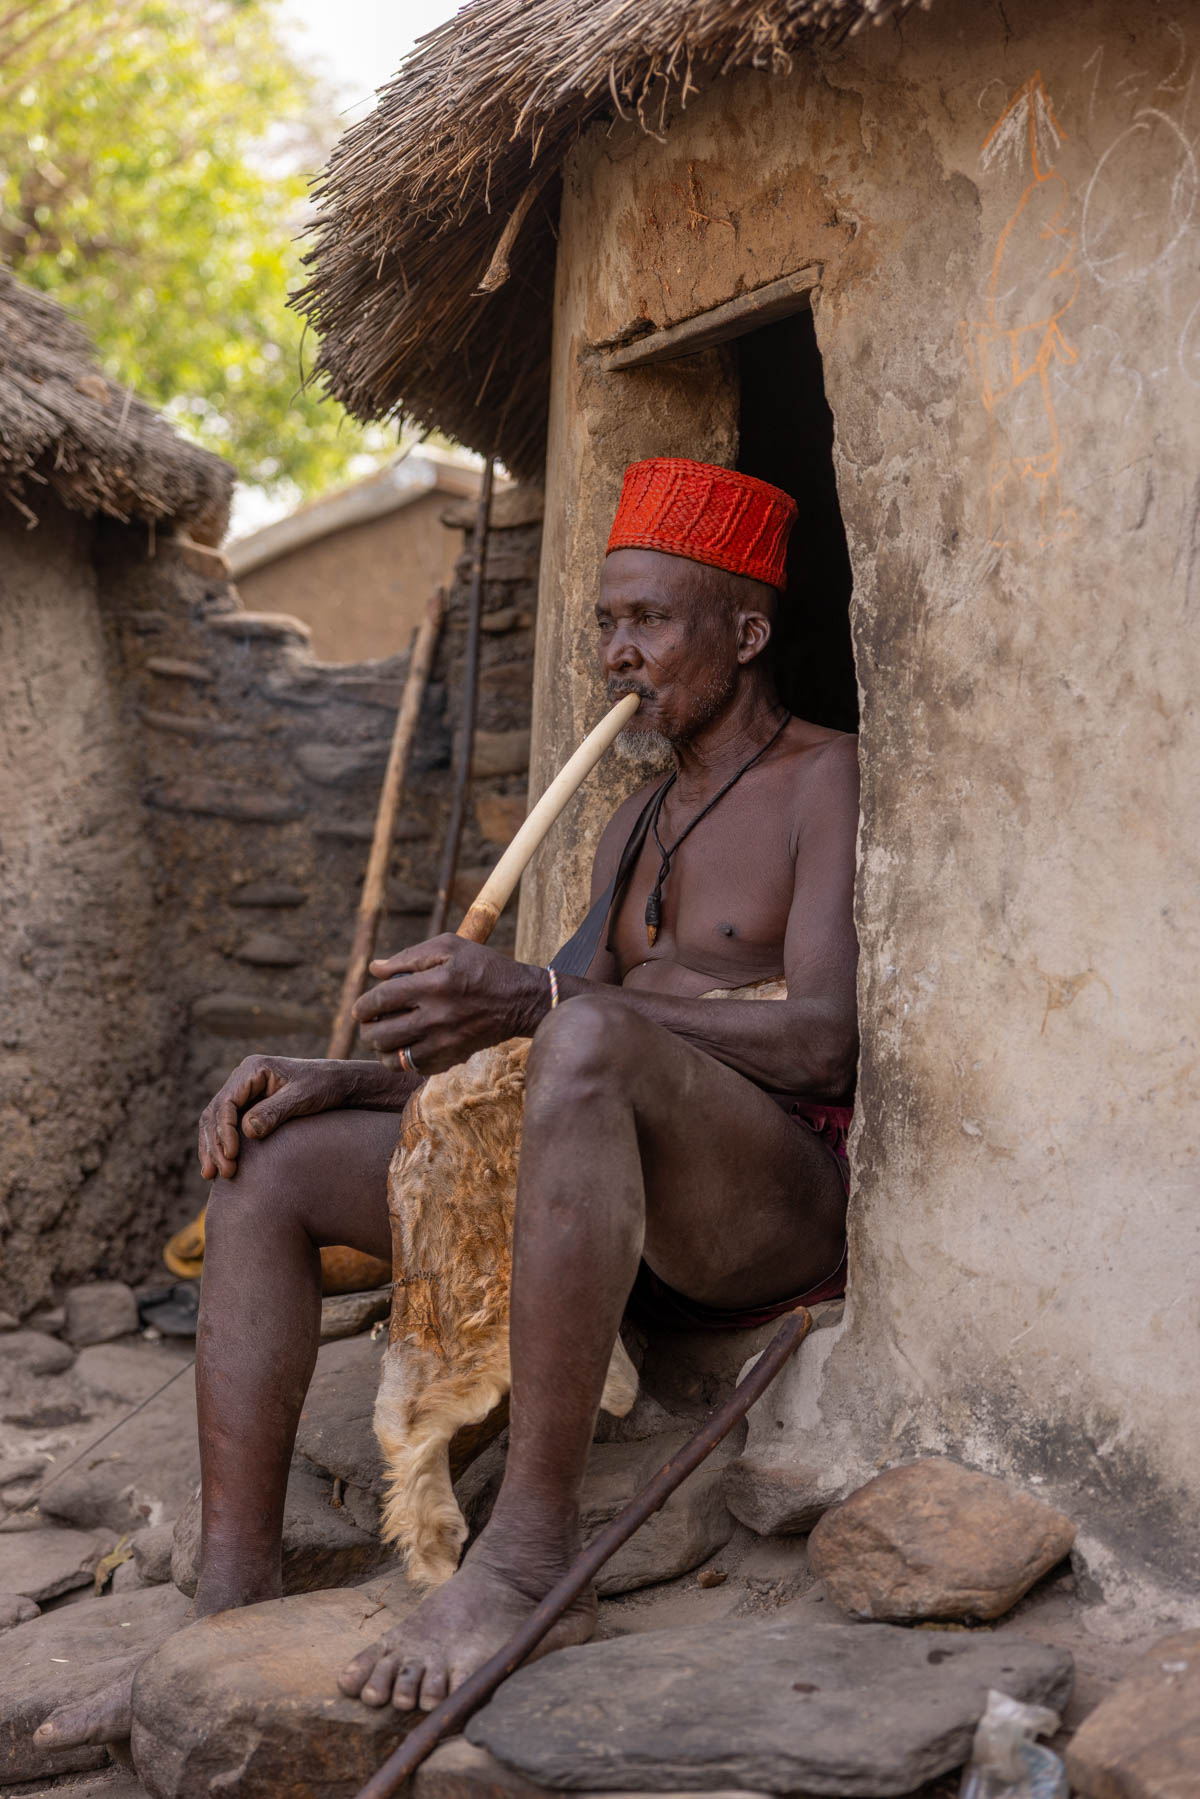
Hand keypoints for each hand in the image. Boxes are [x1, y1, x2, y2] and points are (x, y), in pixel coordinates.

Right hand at [198, 1056, 367, 1180]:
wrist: (338, 1084)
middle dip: (214, 1144)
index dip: (224, 1131)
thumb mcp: (304, 1097)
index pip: (226, 1102)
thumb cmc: (324, 1086)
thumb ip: (276, 1111)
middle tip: (221, 1172)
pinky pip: (226, 1127)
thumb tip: (247, 1130)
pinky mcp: (248, 1107)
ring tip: (212, 1175)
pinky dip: (220, 1146)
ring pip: (215, 1122)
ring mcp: (243, 1093)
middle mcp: (242, 1079)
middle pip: (215, 1113)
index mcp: (253, 1069)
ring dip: (212, 1148)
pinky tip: (218, 1167)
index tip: (231, 1156)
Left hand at [352, 934, 546, 1073]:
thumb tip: (375, 968)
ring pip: (394, 1058)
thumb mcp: (450, 946)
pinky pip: (415, 1068)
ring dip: (381, 1049)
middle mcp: (437, 1016)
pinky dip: (405, 1060)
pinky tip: (408, 1046)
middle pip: (381, 1034)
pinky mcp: (452, 1058)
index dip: (364, 1005)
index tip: (360, 1009)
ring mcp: (445, 1042)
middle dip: (367, 1029)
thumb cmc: (482, 967)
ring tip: (384, 1038)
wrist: (519, 1000)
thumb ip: (409, 956)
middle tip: (369, 1023)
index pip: (382, 999)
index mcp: (434, 984)